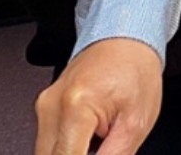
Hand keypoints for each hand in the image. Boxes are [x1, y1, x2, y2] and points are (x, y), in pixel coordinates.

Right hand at [34, 38, 162, 154]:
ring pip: (47, 154)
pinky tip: (90, 140)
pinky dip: (68, 149)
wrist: (126, 37)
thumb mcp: (136, 123)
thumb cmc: (135, 69)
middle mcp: (52, 105)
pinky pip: (49, 142)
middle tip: (104, 146)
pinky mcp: (45, 106)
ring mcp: (44, 105)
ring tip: (101, 140)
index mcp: (75, 107)